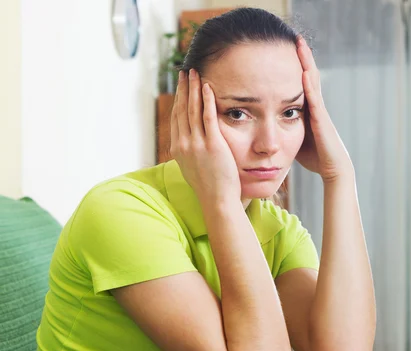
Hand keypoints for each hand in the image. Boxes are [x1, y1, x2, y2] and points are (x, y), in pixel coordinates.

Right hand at [170, 68, 241, 202]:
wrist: (216, 200)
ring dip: (193, 89)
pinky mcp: (212, 144)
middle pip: (181, 110)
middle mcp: (183, 144)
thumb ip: (188, 153)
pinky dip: (207, 100)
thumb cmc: (208, 187)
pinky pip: (208, 117)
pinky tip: (207, 87)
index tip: (181, 86)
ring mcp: (196, 144)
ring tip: (195, 73)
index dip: (178, 99)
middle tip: (185, 72)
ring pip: (192, 110)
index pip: (176, 118)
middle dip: (183, 88)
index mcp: (177, 149)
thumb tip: (187, 144)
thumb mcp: (191, 168)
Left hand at [295, 35, 353, 181]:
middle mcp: (316, 106)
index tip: (286, 51)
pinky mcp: (321, 120)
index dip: (295, 67)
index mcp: (309, 110)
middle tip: (295, 38)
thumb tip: (269, 127)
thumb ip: (285, 129)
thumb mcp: (294, 139)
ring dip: (306, 63)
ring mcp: (320, 111)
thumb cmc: (316, 157)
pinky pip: (314, 99)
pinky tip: (303, 72)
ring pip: (312, 82)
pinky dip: (308, 85)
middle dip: (302, 58)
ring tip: (300, 44)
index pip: (301, 84)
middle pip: (308, 76)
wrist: (333, 169)